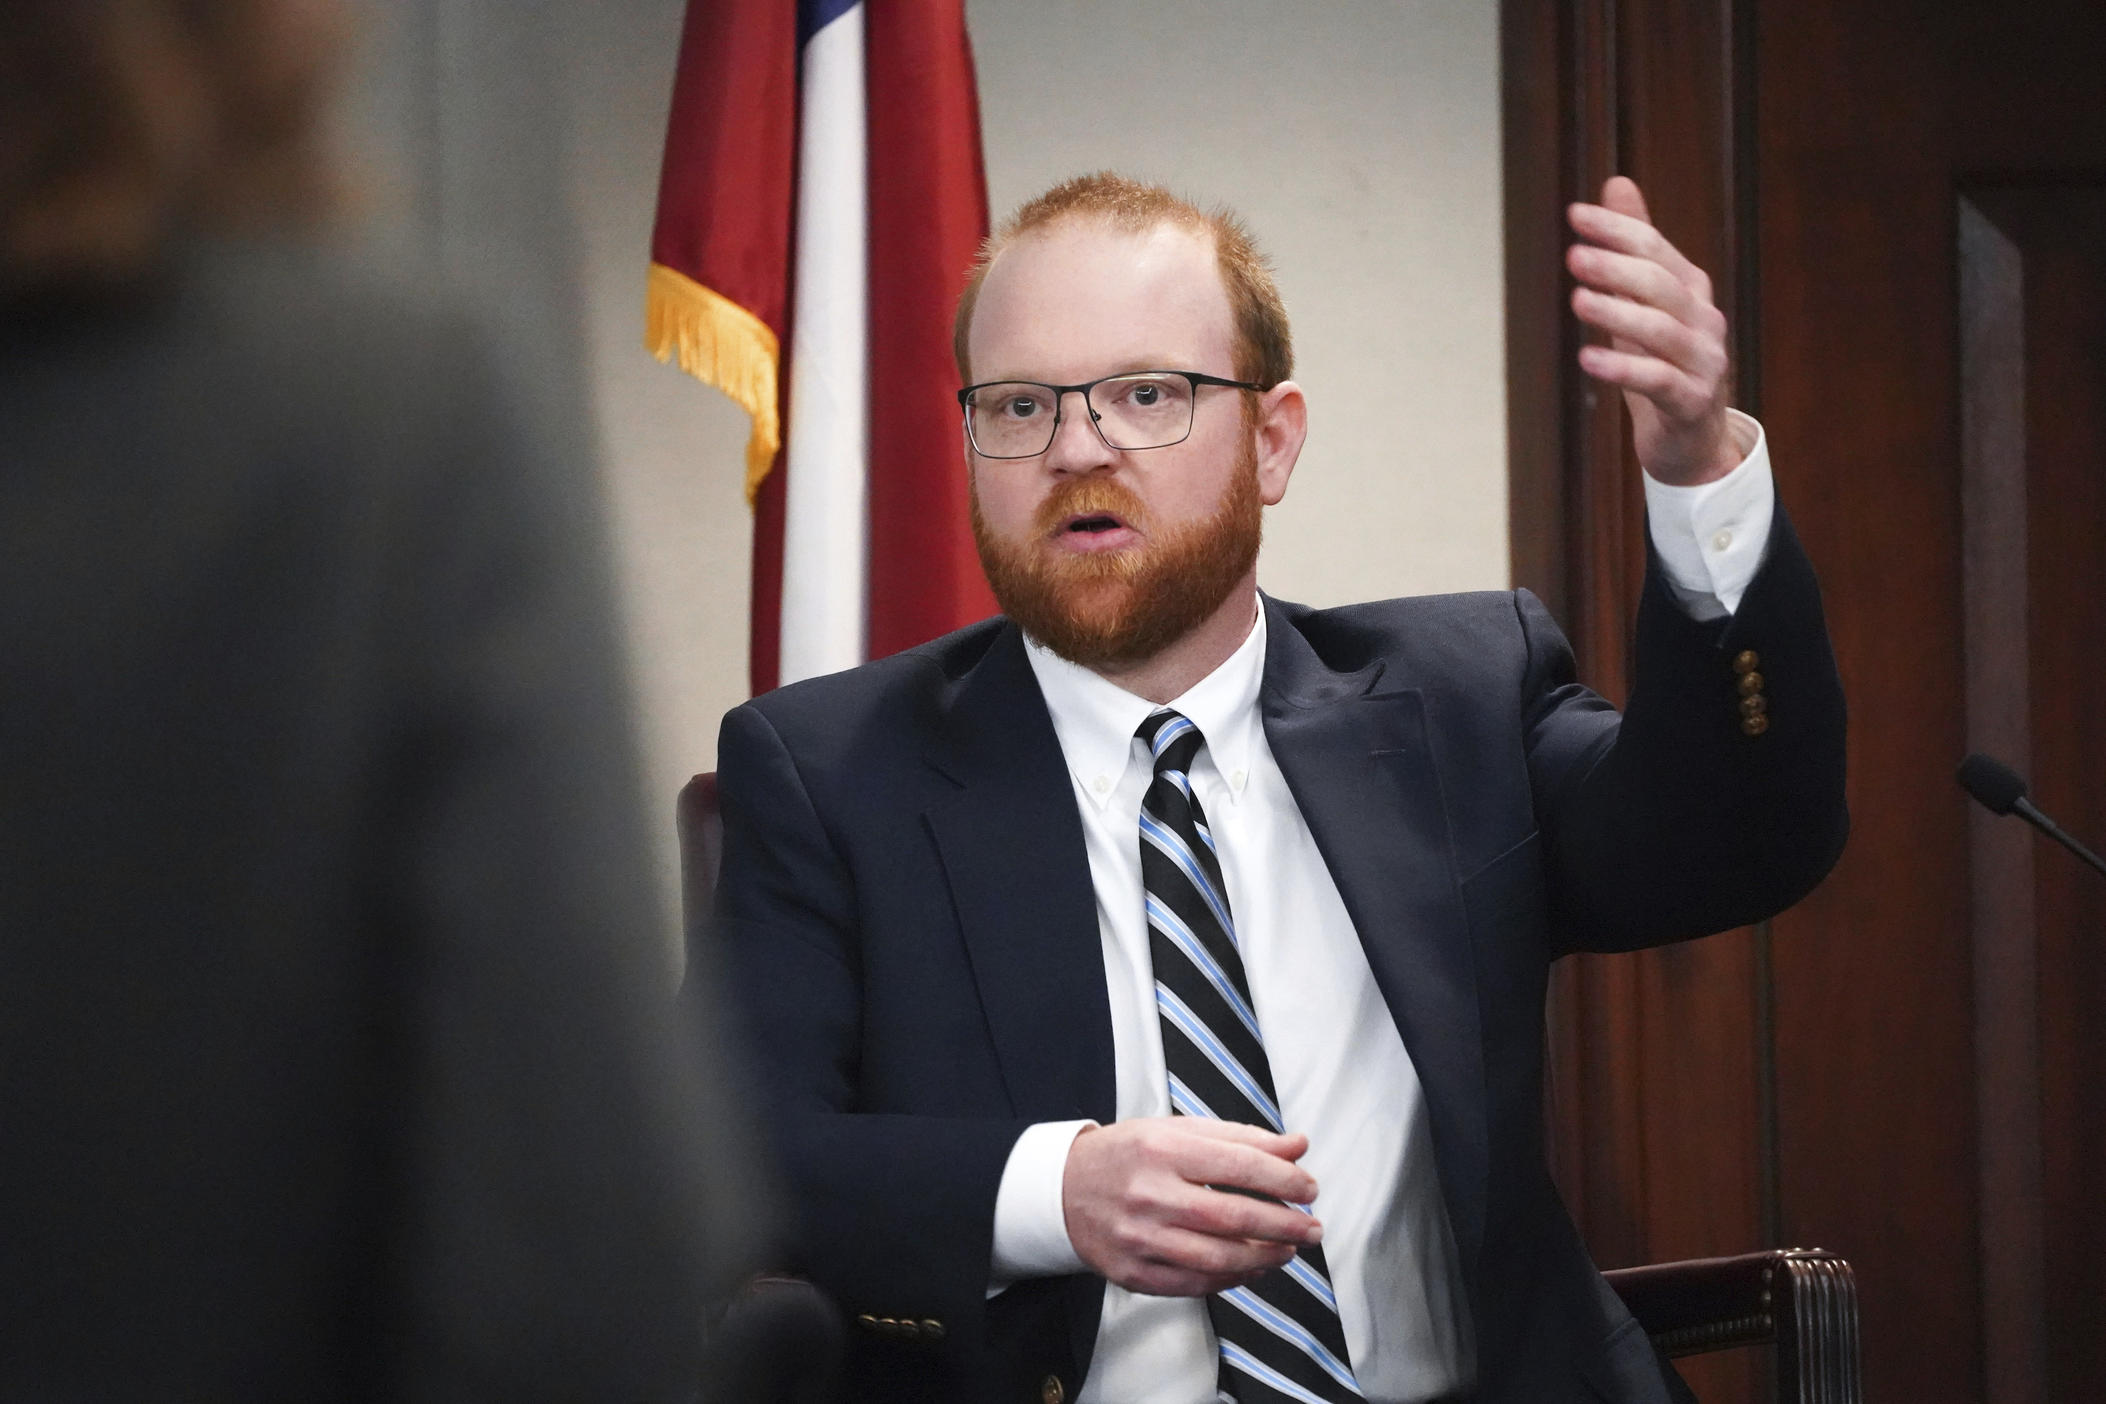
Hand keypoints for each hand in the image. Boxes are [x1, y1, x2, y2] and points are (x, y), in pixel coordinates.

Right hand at [1061, 1117, 1323, 1296]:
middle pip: (1234, 1217)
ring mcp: (1140, 1238)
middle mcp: (1149, 1194)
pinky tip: (1252, 1268)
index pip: (1239, 1166)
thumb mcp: (1177, 1131)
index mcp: (1162, 1150)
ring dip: (1265, 1257)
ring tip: (1288, 1249)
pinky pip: (1194, 1284)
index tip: (1309, 1188)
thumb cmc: (1128, 1155)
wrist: (1063, 1190)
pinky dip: (1232, 1279)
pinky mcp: (1133, 1273)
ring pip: (1218, 1257)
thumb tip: (1297, 1146)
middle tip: (1313, 1228)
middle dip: (1285, 1225)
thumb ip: (1240, 1138)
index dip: (1284, 1180)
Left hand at [1567, 176, 1737, 485]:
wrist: (1692, 439)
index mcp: (1690, 291)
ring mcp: (1703, 363)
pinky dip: (1623, 368)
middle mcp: (1703, 321)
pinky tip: (1588, 359)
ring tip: (1577, 300)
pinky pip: (1659, 381)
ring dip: (1618, 312)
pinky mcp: (1692, 402)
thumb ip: (1633, 249)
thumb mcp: (1644, 303)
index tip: (1575, 214)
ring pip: (1662, 331)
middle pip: (1661, 285)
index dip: (1618, 230)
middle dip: (1617, 267)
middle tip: (1574, 256)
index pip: (1656, 249)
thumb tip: (1616, 183)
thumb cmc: (1662, 364)